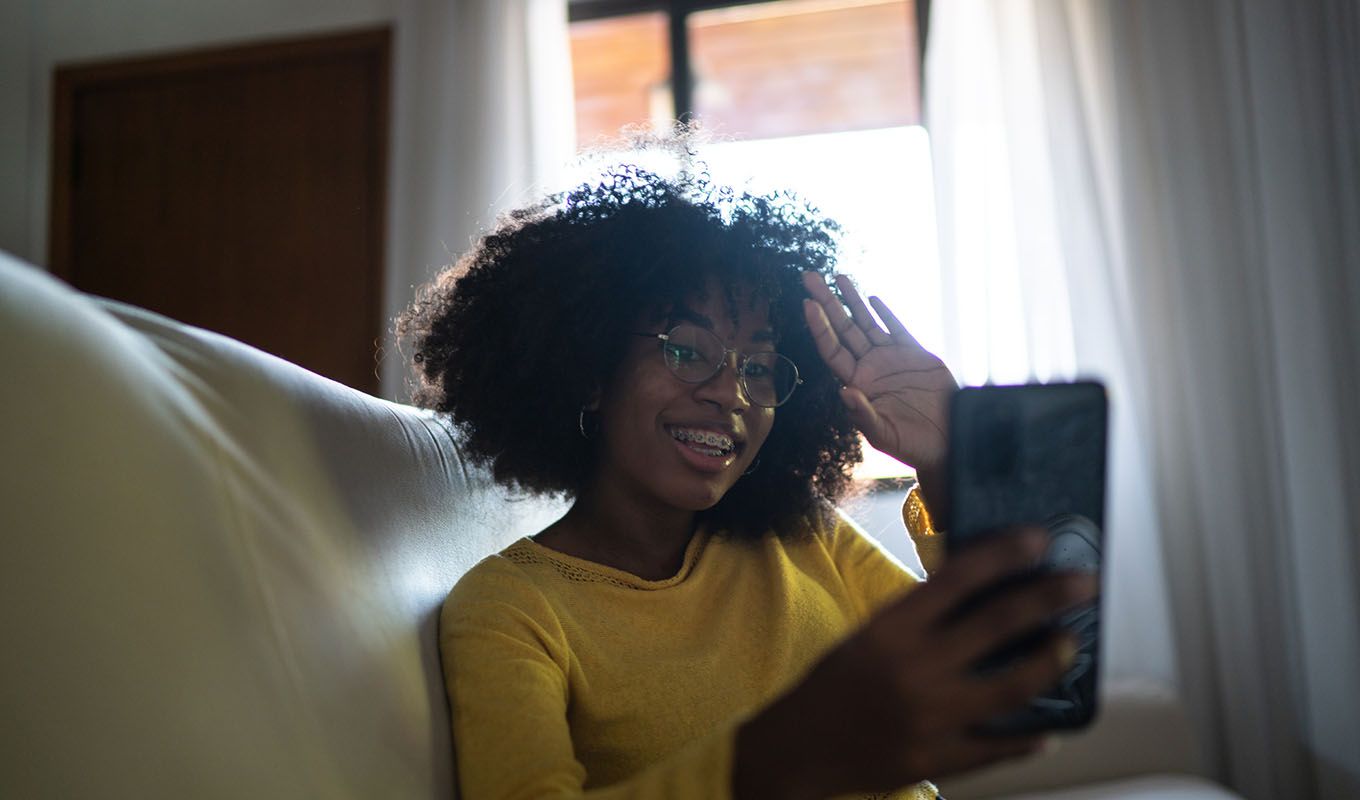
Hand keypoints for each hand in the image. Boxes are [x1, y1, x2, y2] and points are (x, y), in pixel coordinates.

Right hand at [734, 529, 1096, 798]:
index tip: (1038, 538)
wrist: (799, 748)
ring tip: (1070, 645)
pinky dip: (1027, 737)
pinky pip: (997, 747)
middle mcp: (915, 668)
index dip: (1002, 555)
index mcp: (891, 630)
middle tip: (1084, 582)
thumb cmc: (832, 684)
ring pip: (1011, 686)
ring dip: (1050, 662)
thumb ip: (918, 620)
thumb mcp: (868, 636)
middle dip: (1048, 598)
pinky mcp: (939, 759)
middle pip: (997, 624)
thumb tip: (977, 598)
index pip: (956, 579)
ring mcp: (931, 717)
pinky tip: (1050, 728)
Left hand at [801, 272, 954, 471]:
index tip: (808, 304)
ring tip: (837, 277)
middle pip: (842, 328)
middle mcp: (869, 368)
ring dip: (851, 300)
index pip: (832, 350)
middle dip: (826, 302)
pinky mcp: (915, 355)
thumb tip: (845, 392)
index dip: (819, 327)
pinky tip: (871, 297)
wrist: (948, 441)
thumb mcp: (884, 435)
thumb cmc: (912, 445)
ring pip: (866, 323)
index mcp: (857, 384)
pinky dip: (885, 312)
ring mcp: (891, 359)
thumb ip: (863, 414)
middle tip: (809, 277)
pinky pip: (896, 328)